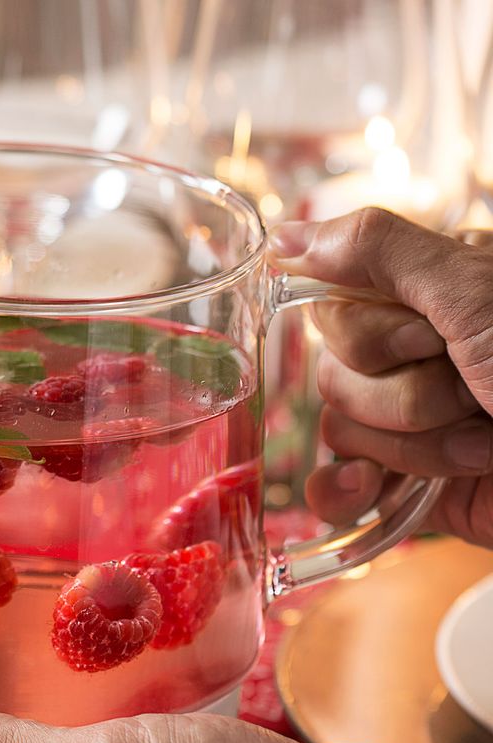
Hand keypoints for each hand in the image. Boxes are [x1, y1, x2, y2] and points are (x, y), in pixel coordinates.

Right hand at [270, 209, 492, 546]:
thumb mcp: (478, 293)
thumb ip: (381, 252)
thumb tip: (284, 234)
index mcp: (432, 295)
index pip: (335, 306)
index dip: (375, 333)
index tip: (437, 336)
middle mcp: (416, 354)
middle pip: (334, 373)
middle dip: (406, 396)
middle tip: (476, 392)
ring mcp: (410, 422)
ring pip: (342, 430)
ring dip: (416, 447)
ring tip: (484, 444)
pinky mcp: (407, 484)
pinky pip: (334, 486)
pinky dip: (345, 493)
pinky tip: (371, 491)